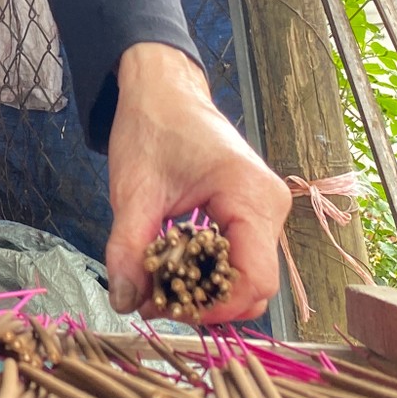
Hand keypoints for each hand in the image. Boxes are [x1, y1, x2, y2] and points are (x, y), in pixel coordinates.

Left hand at [103, 43, 289, 323]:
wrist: (163, 89)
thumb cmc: (152, 128)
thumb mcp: (134, 191)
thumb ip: (129, 249)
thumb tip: (125, 302)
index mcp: (251, 197)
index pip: (254, 280)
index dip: (215, 307)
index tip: (167, 308)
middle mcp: (271, 206)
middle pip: (255, 285)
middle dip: (206, 303)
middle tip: (153, 301)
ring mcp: (267, 209)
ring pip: (248, 274)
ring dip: (206, 290)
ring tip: (157, 286)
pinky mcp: (253, 210)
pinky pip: (240, 256)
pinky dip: (209, 270)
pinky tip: (172, 268)